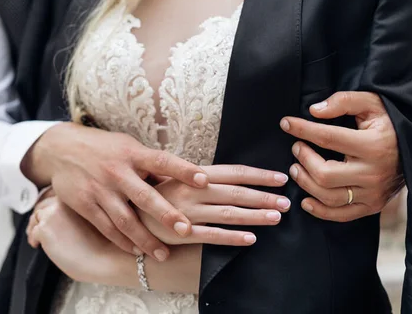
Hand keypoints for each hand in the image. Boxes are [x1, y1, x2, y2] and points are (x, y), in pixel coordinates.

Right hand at [22, 122, 207, 261]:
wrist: (61, 149)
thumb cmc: (105, 148)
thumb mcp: (128, 147)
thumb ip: (150, 166)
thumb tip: (181, 181)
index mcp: (132, 154)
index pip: (162, 161)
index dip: (184, 170)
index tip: (205, 180)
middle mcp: (117, 172)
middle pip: (144, 196)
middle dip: (166, 214)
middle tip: (186, 230)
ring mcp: (100, 190)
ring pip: (125, 219)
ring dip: (145, 239)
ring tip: (163, 254)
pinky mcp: (85, 204)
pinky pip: (106, 227)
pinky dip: (122, 241)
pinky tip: (136, 251)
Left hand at [27, 196, 115, 283]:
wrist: (111, 257)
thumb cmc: (111, 241)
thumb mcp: (99, 217)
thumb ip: (83, 212)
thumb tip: (71, 219)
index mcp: (78, 194)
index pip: (57, 196)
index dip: (52, 207)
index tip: (51, 216)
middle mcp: (64, 200)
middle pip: (44, 204)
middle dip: (42, 216)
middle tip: (41, 226)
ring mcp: (53, 213)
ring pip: (36, 217)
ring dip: (36, 227)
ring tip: (37, 238)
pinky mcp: (45, 229)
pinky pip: (33, 232)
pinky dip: (33, 239)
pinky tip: (38, 245)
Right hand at [138, 165, 290, 245]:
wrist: (124, 205)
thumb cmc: (154, 189)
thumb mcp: (176, 176)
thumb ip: (201, 177)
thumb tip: (230, 176)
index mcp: (195, 174)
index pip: (233, 172)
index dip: (258, 175)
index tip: (280, 177)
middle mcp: (193, 190)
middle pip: (235, 192)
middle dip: (263, 196)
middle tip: (287, 200)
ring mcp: (187, 211)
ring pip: (227, 213)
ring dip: (254, 215)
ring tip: (276, 217)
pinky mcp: (181, 232)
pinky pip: (211, 235)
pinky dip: (232, 237)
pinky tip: (251, 238)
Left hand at [280, 91, 403, 221]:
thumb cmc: (389, 124)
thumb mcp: (372, 103)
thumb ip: (344, 101)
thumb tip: (314, 111)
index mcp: (373, 145)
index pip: (328, 138)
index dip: (302, 129)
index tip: (286, 123)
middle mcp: (373, 173)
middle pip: (324, 174)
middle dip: (303, 159)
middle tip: (296, 147)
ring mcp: (373, 194)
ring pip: (328, 196)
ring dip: (305, 182)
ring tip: (296, 168)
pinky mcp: (373, 206)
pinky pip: (340, 215)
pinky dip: (319, 210)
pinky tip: (305, 199)